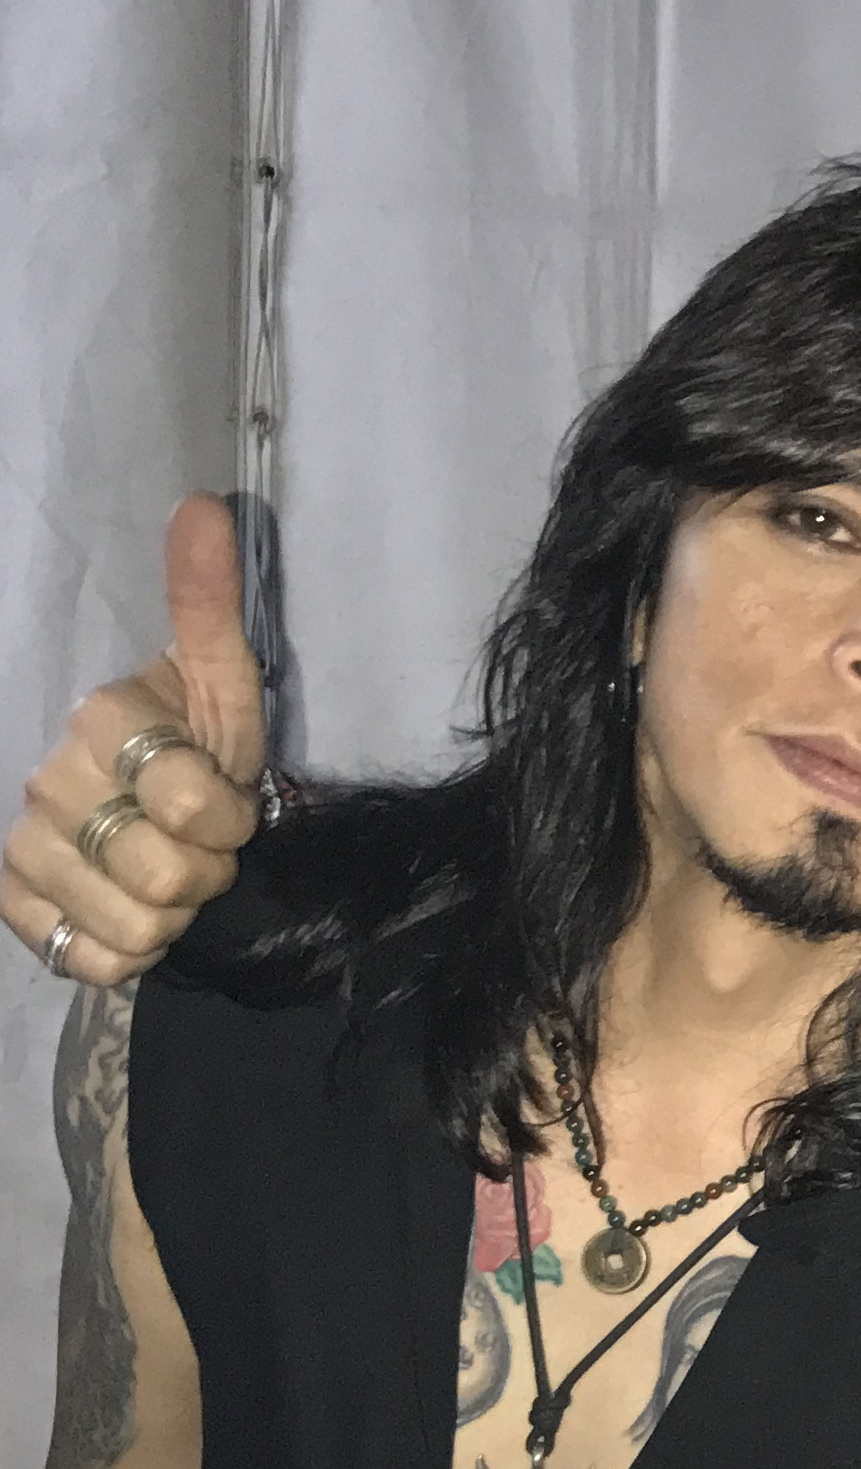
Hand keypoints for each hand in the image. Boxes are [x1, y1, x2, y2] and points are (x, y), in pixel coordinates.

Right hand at [1, 494, 270, 983]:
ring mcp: (24, 849)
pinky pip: (94, 961)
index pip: (194, 803)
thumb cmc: (197, 743)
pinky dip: (130, 952)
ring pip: (137, 926)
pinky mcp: (13, 908)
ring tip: (171, 875)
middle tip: (202, 845)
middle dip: (209, 871)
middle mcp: (47, 783)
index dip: (232, 816)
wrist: (153, 810)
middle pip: (167, 877)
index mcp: (100, 722)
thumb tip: (205, 508)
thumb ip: (210, 605)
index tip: (230, 801)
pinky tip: (131, 912)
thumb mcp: (221, 680)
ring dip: (176, 915)